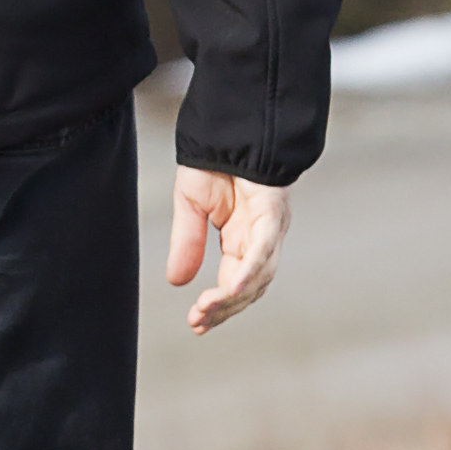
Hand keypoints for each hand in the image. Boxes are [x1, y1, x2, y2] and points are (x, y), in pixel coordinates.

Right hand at [163, 167, 290, 331]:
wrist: (230, 125)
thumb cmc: (214, 161)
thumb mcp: (191, 206)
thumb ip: (188, 243)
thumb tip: (177, 282)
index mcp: (243, 238)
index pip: (235, 283)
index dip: (218, 306)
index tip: (195, 323)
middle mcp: (262, 238)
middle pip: (250, 287)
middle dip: (224, 309)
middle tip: (198, 323)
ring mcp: (271, 227)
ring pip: (259, 275)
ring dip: (232, 298)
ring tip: (205, 311)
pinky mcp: (273, 212)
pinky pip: (262, 249)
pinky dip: (248, 272)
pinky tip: (230, 290)